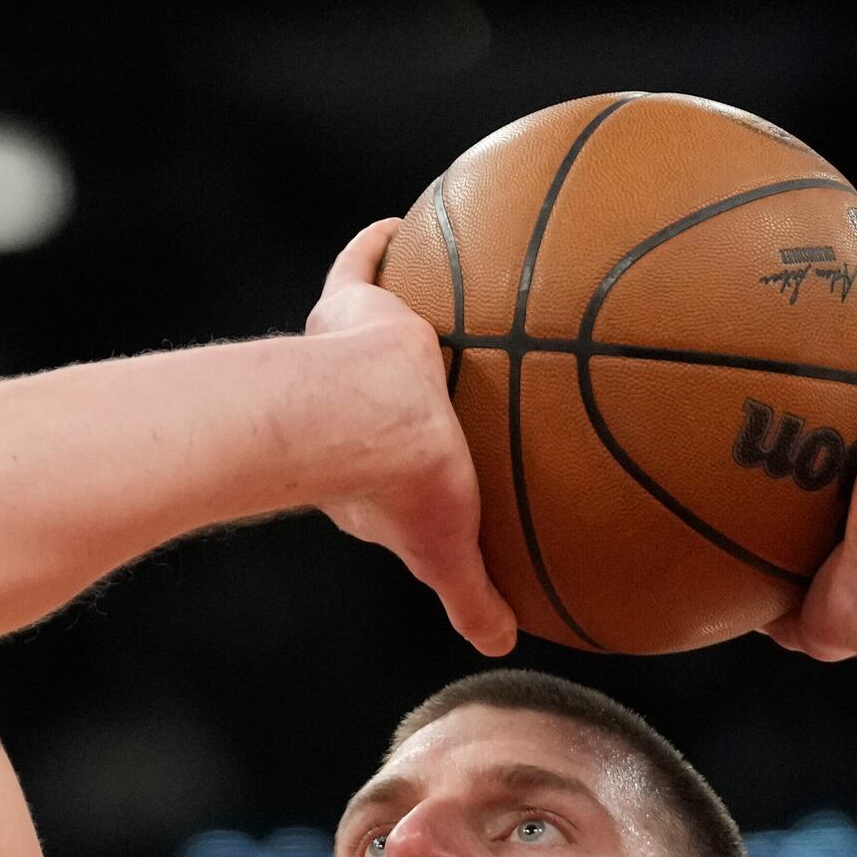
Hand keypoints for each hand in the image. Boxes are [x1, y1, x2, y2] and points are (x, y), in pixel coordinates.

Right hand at [304, 218, 517, 655]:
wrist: (357, 422)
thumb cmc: (397, 487)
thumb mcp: (446, 549)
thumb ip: (471, 593)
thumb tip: (503, 642)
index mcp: (371, 462)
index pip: (391, 457)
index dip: (408, 454)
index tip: (425, 449)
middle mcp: (355, 403)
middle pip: (378, 389)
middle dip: (390, 382)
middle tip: (422, 366)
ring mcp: (352, 352)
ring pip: (372, 328)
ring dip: (388, 308)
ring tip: (423, 284)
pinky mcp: (355, 304)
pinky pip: (364, 259)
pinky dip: (378, 239)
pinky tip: (405, 215)